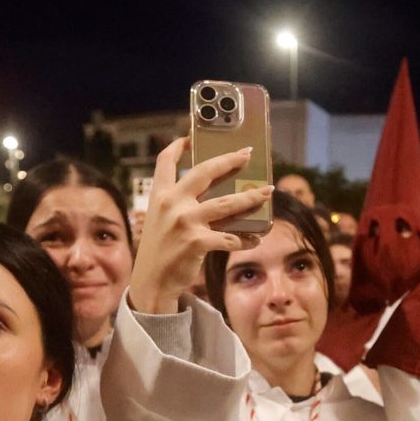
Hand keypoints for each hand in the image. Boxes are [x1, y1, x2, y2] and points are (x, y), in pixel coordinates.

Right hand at [128, 137, 272, 314]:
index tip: (192, 137)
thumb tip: (213, 194)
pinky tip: (254, 240)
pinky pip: (230, 237)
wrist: (152, 283)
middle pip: (205, 171)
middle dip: (229, 160)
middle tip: (247, 154)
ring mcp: (185, 222)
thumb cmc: (159, 251)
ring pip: (227, 203)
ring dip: (251, 198)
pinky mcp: (198, 242)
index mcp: (159, 195)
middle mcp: (172, 203)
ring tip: (267, 192)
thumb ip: (177, 204)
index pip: (165, 160)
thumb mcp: (159, 221)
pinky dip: (245, 239)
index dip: (179, 145)